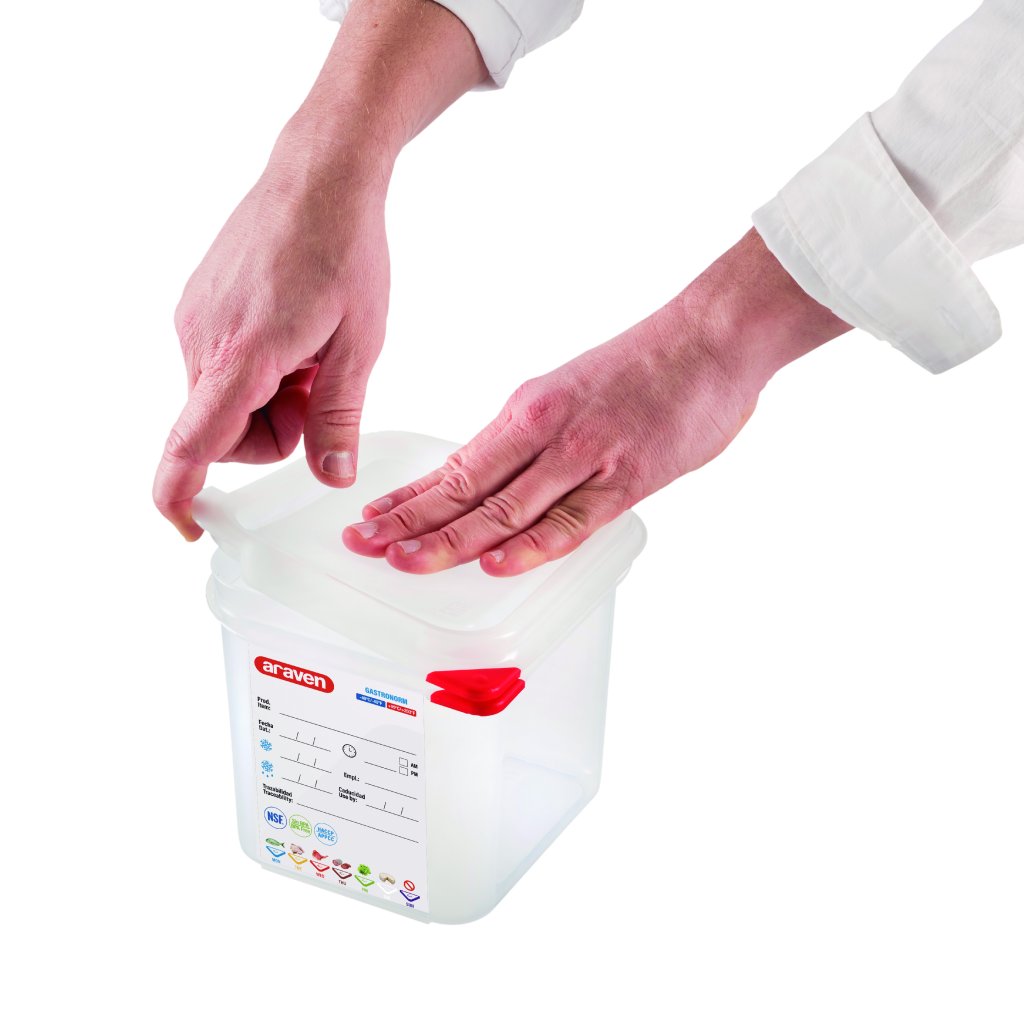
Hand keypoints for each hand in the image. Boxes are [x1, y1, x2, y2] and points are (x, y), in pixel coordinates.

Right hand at [154, 0, 486, 539]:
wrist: (318, 177)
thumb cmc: (345, 251)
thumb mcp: (359, 346)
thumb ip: (339, 418)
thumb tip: (331, 476)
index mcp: (243, 356)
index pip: (194, 443)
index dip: (182, 493)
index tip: (187, 525)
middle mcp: (202, 340)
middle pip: (223, 432)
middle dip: (274, 432)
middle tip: (319, 388)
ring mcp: (194, 319)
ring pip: (223, 401)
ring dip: (268, 399)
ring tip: (310, 352)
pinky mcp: (198, 305)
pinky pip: (222, 367)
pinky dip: (256, 370)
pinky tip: (292, 333)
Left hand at [343, 229, 850, 574]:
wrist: (712, 337)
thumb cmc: (647, 366)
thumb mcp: (572, 394)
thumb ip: (539, 442)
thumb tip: (503, 482)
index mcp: (528, 412)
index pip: (455, 466)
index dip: (409, 497)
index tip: (371, 518)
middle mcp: (544, 433)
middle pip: (465, 489)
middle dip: (408, 521)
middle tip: (363, 545)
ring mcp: (585, 457)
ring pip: (505, 508)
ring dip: (450, 538)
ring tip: (404, 561)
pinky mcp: (628, 479)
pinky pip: (572, 521)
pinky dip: (531, 545)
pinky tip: (495, 564)